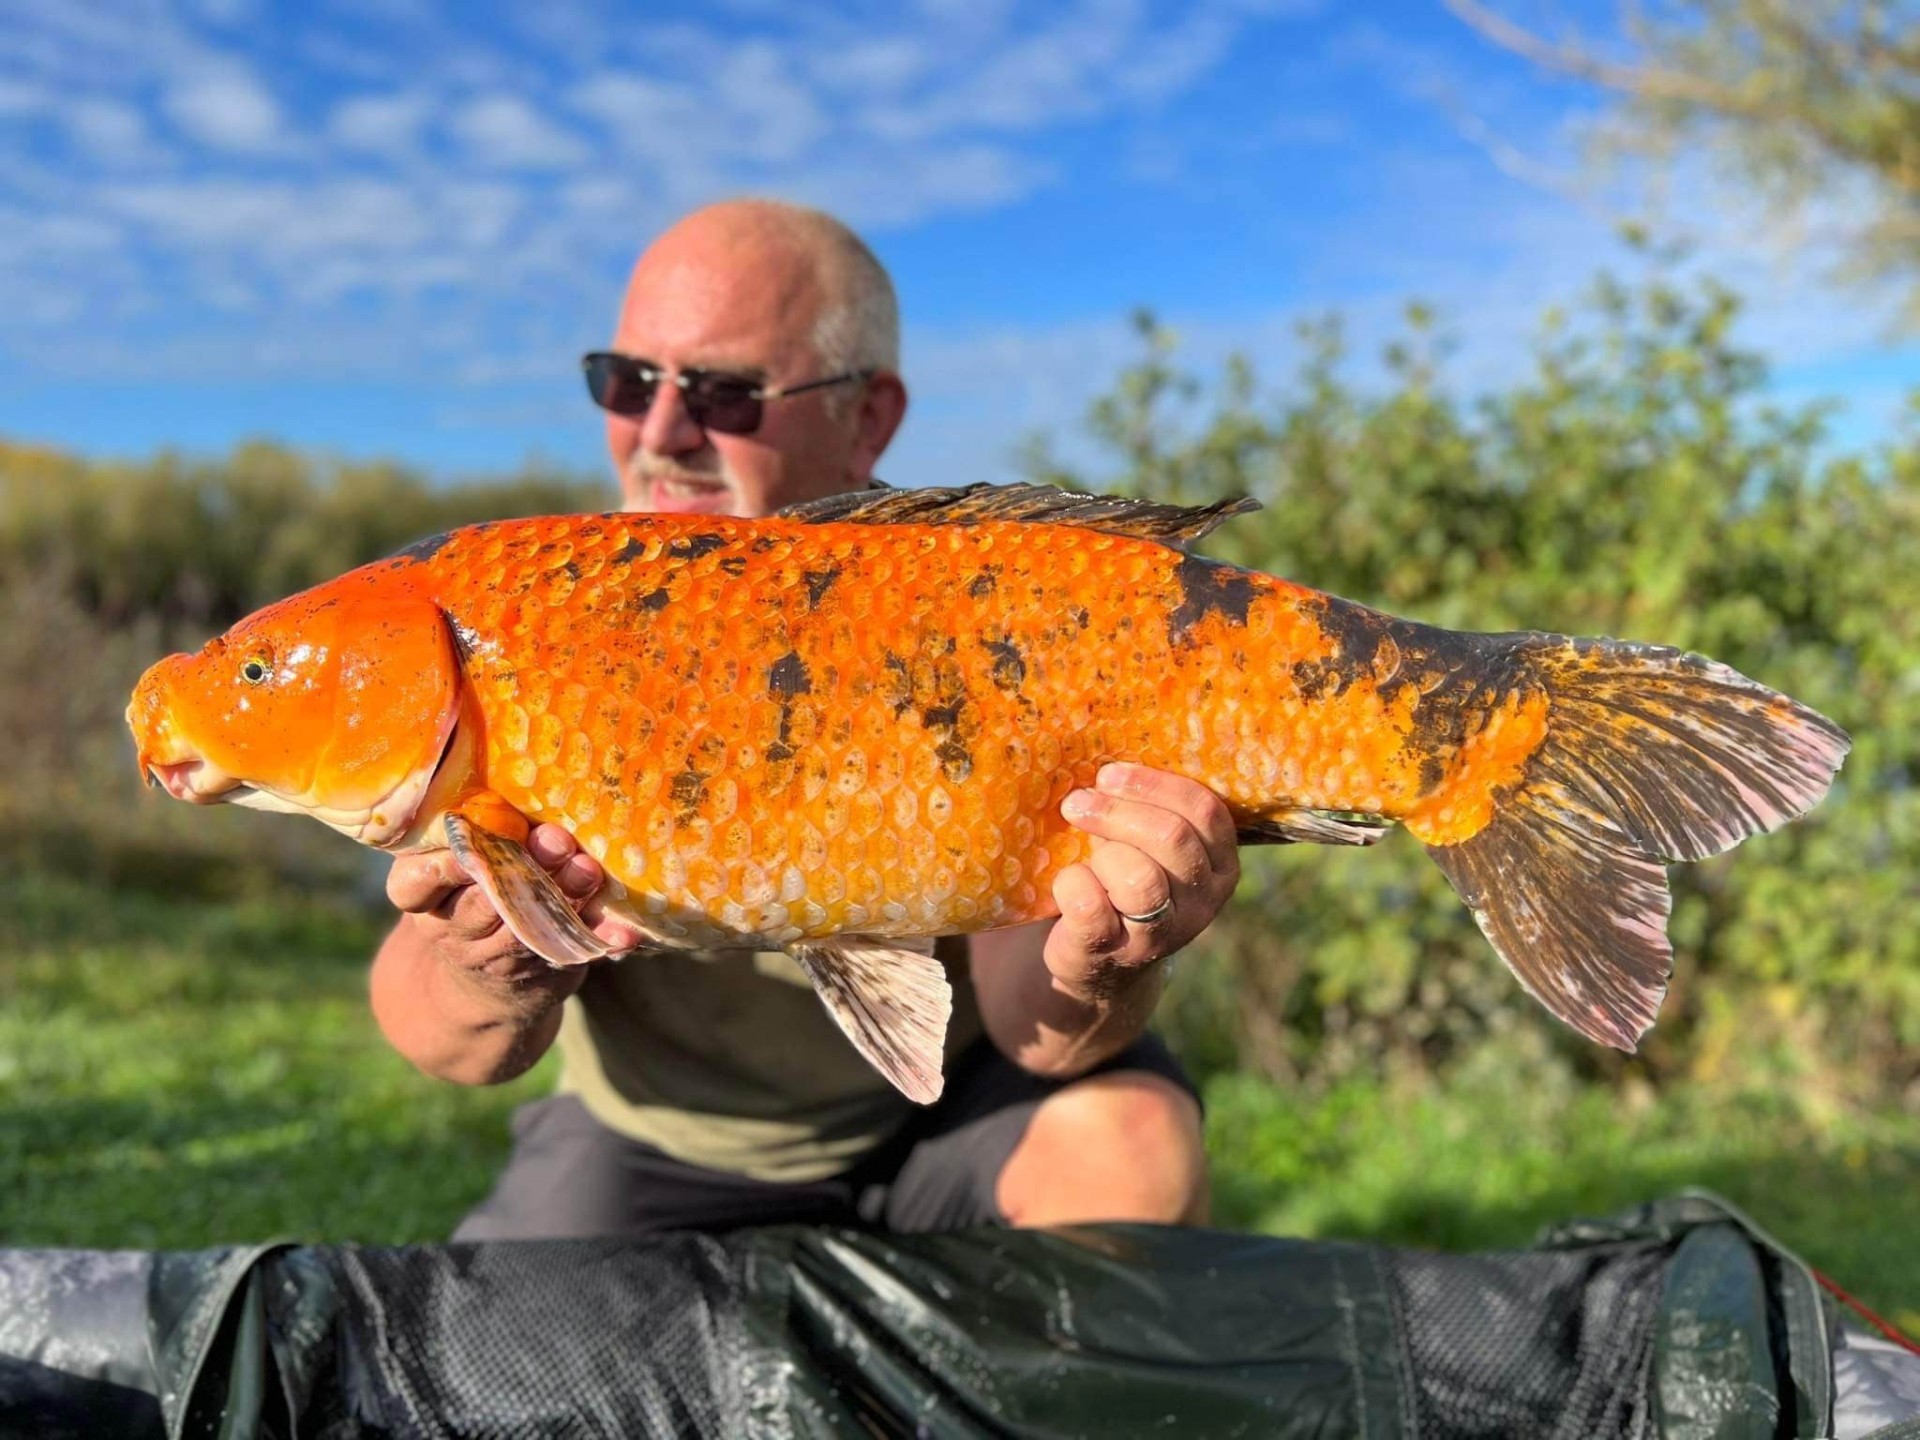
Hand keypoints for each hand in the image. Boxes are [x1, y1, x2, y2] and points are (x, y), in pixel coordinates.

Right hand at [386, 823, 639, 985]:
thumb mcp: (454, 860)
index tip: (474, 846)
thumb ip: (475, 826)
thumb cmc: (473, 886)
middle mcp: (455, 927)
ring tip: (588, 869)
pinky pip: (571, 955)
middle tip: (555, 840)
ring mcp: (495, 956)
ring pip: (528, 928)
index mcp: (424, 895)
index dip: (440, 869)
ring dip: (564, 896)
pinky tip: (623, 932)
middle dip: (522, 869)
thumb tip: (516, 767)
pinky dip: (598, 940)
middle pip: (484, 902)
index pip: (413, 887)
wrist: (484, 979)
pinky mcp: (539, 970)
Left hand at [1049, 763, 1238, 994]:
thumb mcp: (1150, 844)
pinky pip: (1091, 907)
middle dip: (1118, 811)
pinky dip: (1071, 885)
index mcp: (1221, 864)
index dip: (1154, 785)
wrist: (1098, 959)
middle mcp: (1204, 902)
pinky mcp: (1116, 954)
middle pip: (1172, 837)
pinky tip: (1067, 883)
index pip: (1205, 811)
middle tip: (1078, 802)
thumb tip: (1107, 748)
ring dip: (1101, 850)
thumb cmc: (1122, 878)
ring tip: (1080, 844)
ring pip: (1140, 877)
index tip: (1108, 774)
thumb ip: (1150, 808)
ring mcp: (1164, 933)